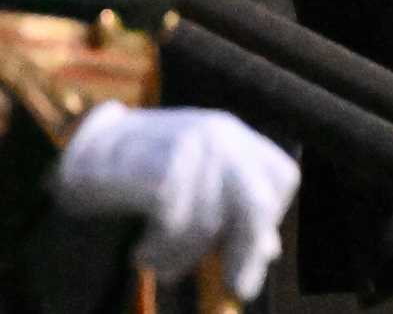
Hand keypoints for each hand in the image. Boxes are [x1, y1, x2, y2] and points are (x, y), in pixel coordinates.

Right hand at [52, 101, 299, 300]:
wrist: (83, 159)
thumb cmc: (145, 182)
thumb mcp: (196, 194)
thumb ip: (233, 216)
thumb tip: (270, 251)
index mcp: (237, 136)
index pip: (283, 177)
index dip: (268, 223)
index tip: (239, 255)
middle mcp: (221, 131)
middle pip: (258, 203)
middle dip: (243, 253)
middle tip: (231, 287)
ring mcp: (193, 138)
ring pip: (210, 221)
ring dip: (182, 258)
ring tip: (155, 262)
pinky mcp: (162, 156)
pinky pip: (174, 220)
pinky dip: (158, 247)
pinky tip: (141, 250)